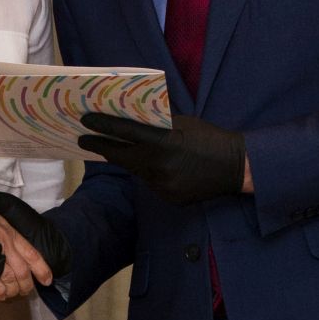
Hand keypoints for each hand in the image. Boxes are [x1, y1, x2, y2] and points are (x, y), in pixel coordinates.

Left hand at [78, 112, 244, 204]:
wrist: (235, 167)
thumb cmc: (208, 138)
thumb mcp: (182, 123)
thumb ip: (157, 125)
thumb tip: (131, 121)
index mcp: (163, 142)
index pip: (123, 133)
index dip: (101, 126)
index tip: (84, 122)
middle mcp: (158, 166)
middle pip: (120, 157)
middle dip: (101, 147)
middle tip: (83, 140)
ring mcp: (162, 185)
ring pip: (136, 171)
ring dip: (126, 160)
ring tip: (113, 150)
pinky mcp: (168, 198)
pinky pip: (151, 183)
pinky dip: (149, 173)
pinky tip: (151, 166)